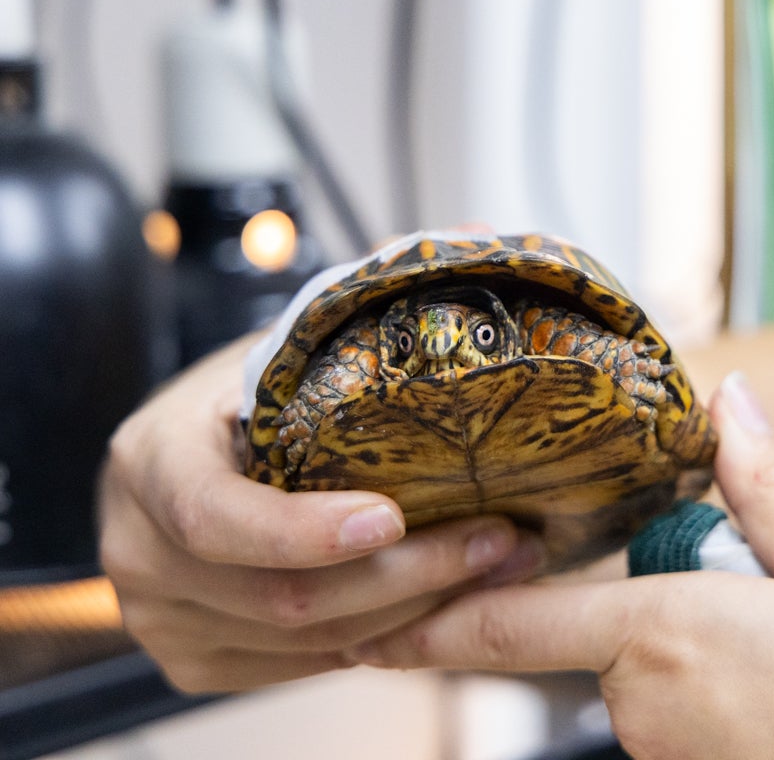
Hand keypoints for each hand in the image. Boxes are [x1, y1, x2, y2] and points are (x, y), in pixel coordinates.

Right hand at [98, 334, 542, 692]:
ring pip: (308, 642)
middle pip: (283, 596)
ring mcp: (164, 615)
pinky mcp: (198, 658)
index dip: (303, 529)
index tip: (391, 516)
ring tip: (499, 565)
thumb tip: (473, 233)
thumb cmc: (258, 392)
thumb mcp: (295, 339)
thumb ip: (372, 293)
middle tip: (503, 541)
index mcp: (153, 458)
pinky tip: (440, 597)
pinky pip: (304, 669)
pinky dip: (380, 639)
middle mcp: (141, 548)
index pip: (213, 516)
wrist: (205, 455)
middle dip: (411, 575)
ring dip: (415, 612)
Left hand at [347, 373, 773, 758]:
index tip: (374, 624)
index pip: (510, 628)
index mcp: (669, 634)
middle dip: (642, 605)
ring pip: (645, 679)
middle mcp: (647, 705)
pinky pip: (677, 718)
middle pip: (600, 636)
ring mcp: (667, 754)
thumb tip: (733, 404)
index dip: (431, 625)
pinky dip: (710, 691)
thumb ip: (770, 493)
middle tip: (750, 599)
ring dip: (687, 648)